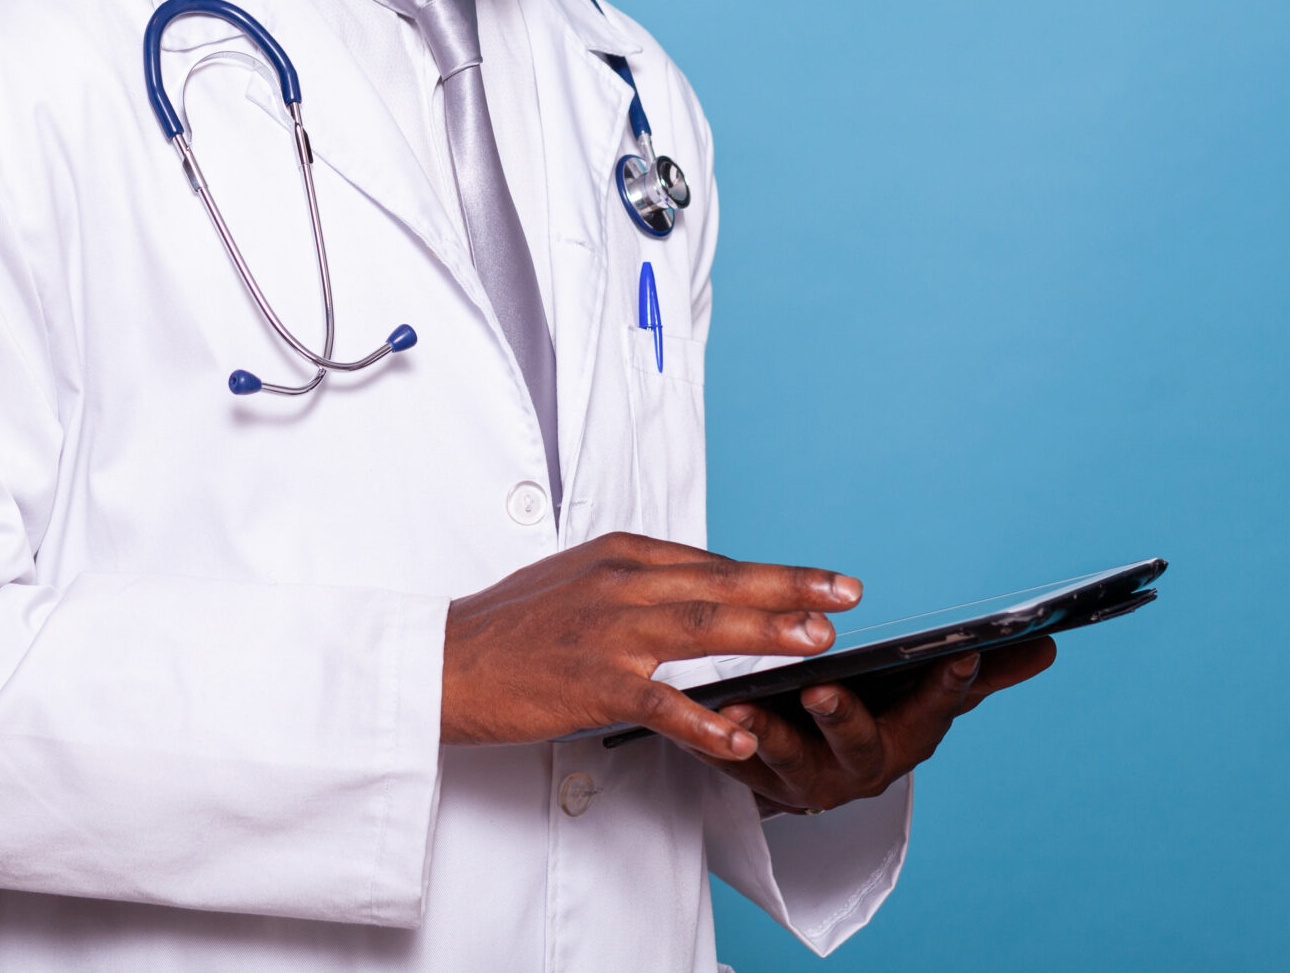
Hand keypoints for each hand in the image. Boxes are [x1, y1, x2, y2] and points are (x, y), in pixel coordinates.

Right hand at [441, 532, 860, 760]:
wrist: (444, 662)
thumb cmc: (508, 628)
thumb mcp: (576, 580)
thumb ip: (637, 582)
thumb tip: (698, 588)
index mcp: (619, 555)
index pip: (712, 563)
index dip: (771, 575)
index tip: (821, 582)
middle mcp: (620, 584)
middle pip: (721, 583)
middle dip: (791, 588)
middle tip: (845, 595)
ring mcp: (607, 632)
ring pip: (704, 628)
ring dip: (766, 634)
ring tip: (818, 643)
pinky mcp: (591, 682)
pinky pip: (661, 703)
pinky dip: (704, 721)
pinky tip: (738, 735)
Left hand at [699, 636, 1058, 813]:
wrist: (812, 767)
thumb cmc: (876, 714)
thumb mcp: (926, 695)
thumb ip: (984, 673)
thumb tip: (1047, 642)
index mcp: (908, 740)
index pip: (936, 712)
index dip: (948, 686)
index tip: (958, 652)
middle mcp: (859, 768)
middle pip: (857, 746)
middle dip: (843, 718)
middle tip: (823, 689)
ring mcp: (804, 779)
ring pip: (786, 761)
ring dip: (766, 735)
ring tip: (741, 707)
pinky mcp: (752, 780)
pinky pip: (731, 764)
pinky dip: (714, 741)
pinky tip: (697, 707)